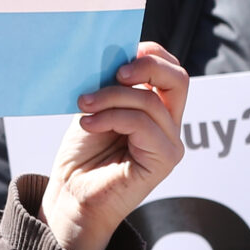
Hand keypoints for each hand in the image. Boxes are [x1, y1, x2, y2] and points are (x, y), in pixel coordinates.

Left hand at [43, 41, 186, 249]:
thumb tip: (118, 53)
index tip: (119, 55)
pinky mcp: (164, 160)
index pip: (170, 70)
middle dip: (146, 66)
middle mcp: (169, 124)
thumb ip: (112, 84)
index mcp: (156, 108)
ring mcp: (170, 143)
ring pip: (150, 101)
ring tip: (84, 107)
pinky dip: (111, 117)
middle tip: (115, 73)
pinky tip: (88, 124)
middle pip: (179, 79)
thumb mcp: (96, 107)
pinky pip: (142, 124)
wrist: (70, 196)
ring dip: (111, 98)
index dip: (150, 54)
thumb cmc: (81, 155)